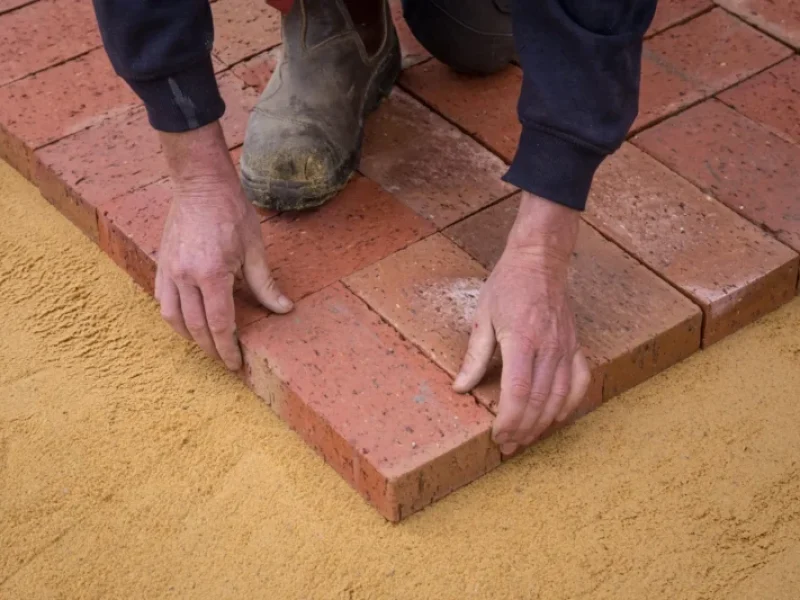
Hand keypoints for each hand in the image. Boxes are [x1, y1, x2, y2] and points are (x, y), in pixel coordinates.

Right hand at [154, 122, 292, 369]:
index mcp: (211, 274)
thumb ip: (265, 284)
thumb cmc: (231, 212)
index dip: (227, 348)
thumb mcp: (254, 249)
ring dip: (190, 337)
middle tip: (225, 360)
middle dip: (211, 348)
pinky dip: (174, 318)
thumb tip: (284, 309)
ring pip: (173, 318)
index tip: (235, 363)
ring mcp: (169, 271)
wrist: (200, 184)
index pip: (219, 324)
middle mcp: (185, 276)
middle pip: (196, 327)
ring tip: (207, 345)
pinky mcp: (161, 264)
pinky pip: (162, 302)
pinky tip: (188, 323)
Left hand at [453, 193, 590, 454]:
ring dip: (543, 423)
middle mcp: (548, 347)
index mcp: (522, 339)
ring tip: (526, 439)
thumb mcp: (482, 317)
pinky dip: (570, 404)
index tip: (497, 436)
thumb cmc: (507, 285)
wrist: (540, 259)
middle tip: (507, 446)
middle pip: (539, 401)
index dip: (508, 420)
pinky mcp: (576, 345)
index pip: (518, 393)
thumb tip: (461, 388)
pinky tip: (558, 418)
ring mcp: (566, 347)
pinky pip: (580, 381)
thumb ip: (474, 356)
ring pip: (560, 397)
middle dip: (522, 429)